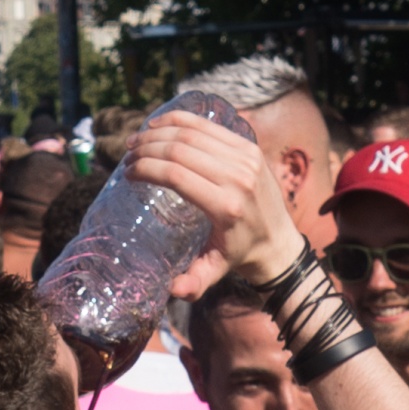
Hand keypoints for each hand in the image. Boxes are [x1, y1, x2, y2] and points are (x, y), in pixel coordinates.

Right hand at [130, 109, 289, 272]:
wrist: (280, 242)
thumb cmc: (239, 255)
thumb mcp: (215, 272)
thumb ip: (194, 283)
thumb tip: (171, 289)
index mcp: (226, 206)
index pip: (176, 175)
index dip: (146, 168)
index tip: (128, 173)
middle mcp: (238, 177)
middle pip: (181, 150)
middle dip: (147, 148)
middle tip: (128, 157)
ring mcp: (246, 158)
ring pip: (194, 133)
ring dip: (159, 132)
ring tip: (137, 140)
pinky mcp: (250, 147)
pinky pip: (210, 126)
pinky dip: (181, 120)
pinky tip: (159, 124)